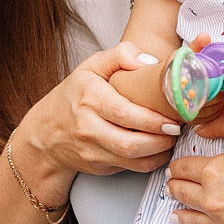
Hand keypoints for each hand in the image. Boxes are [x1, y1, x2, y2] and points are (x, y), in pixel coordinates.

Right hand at [24, 42, 180, 178]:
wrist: (47, 132)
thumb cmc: (74, 96)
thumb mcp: (91, 66)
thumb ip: (120, 55)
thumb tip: (148, 61)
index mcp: (89, 98)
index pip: (123, 113)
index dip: (152, 119)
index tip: (172, 117)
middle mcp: (87, 127)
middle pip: (129, 142)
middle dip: (160, 139)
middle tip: (177, 128)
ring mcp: (92, 150)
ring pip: (133, 159)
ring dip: (159, 152)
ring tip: (171, 138)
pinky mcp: (99, 166)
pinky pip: (132, 168)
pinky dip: (151, 161)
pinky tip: (159, 150)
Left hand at [164, 106, 223, 223]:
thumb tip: (199, 129)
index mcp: (213, 172)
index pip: (182, 169)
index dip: (177, 166)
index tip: (175, 167)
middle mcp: (214, 201)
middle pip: (182, 194)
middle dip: (175, 188)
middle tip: (172, 186)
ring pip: (192, 221)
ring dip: (180, 216)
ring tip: (175, 214)